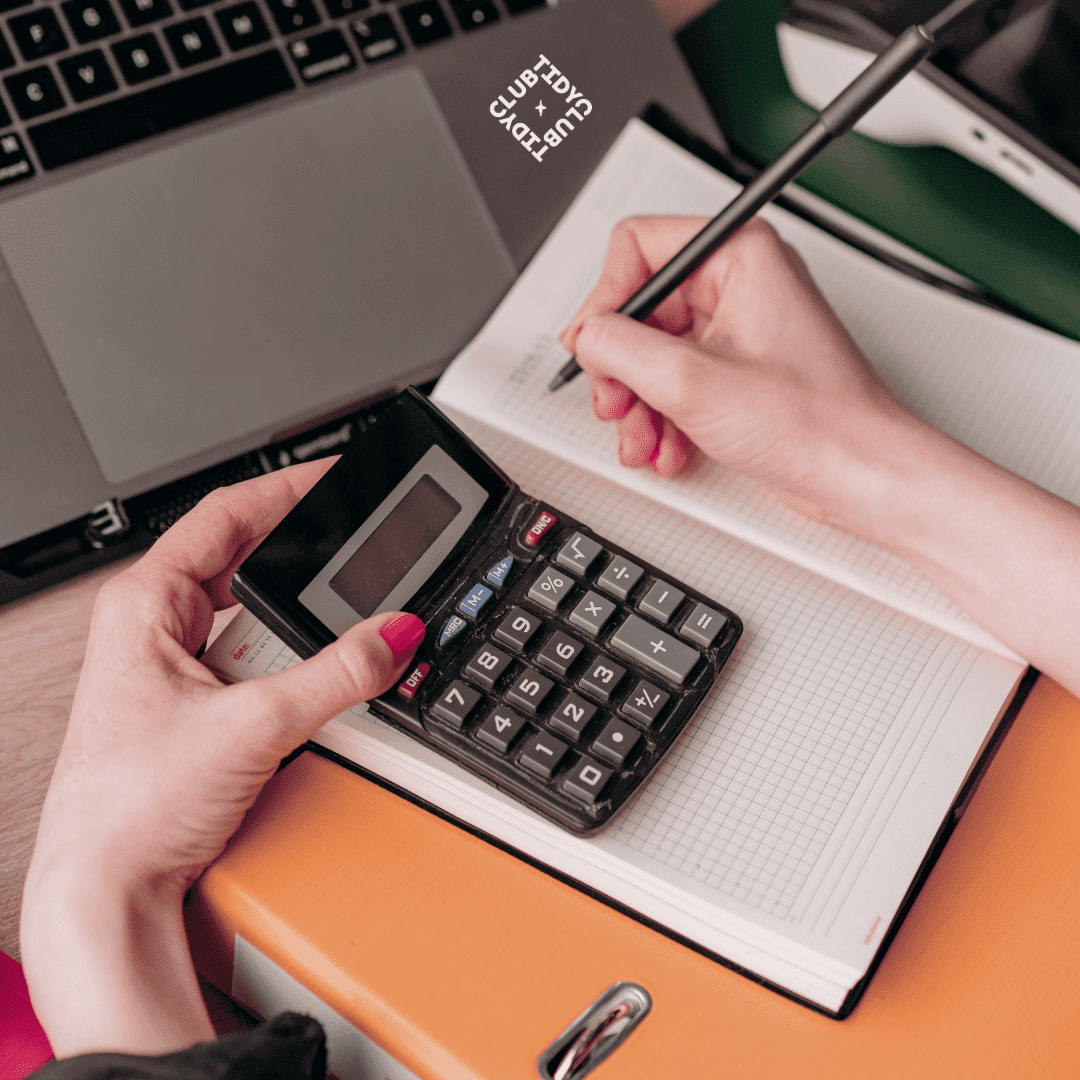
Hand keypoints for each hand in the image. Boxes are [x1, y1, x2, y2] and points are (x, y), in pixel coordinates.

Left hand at [21, 463, 424, 1056]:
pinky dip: (284, 646)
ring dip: (290, 604)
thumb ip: (339, 675)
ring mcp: (168, 664)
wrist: (106, 891)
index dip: (284, 487)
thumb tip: (395, 634)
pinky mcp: (189, 701)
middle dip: (295, 543)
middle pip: (237, 554)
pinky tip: (307, 659)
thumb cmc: (129, 809)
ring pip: (244, 605)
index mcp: (143, 604)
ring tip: (335, 596)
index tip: (334, 474)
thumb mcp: (254, 725)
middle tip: (349, 529)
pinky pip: (246, 650)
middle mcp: (150, 627)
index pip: (224, 514)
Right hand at [559, 216, 913, 528]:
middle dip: (620, 367)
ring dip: (637, 402)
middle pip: (640, 308)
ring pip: (652, 352)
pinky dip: (661, 417)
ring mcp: (738, 329)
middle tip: (614, 402)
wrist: (857, 475)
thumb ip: (619, 347)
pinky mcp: (736, 371)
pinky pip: (675, 381)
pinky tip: (666, 448)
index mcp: (740, 254)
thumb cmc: (814, 420)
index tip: (591, 345)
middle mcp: (740, 283)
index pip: (638, 247)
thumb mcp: (690, 380)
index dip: (605, 299)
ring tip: (642, 438)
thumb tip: (587, 336)